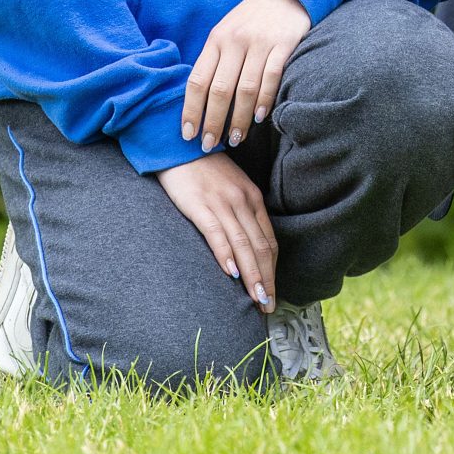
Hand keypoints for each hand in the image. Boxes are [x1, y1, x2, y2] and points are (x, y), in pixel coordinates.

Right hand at [158, 153, 277, 310]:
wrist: (180, 148)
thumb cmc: (203, 173)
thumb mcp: (229, 191)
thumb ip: (239, 215)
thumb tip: (244, 248)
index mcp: (253, 200)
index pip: (269, 242)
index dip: (272, 270)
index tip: (272, 292)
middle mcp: (244, 202)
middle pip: (261, 248)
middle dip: (266, 279)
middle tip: (268, 305)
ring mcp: (224, 204)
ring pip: (244, 245)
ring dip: (252, 276)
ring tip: (256, 299)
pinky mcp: (201, 206)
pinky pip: (217, 234)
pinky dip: (227, 256)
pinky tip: (232, 274)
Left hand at [182, 0, 309, 151]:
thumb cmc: (250, 21)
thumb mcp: (225, 33)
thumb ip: (214, 61)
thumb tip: (199, 102)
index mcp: (216, 40)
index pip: (197, 81)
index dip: (191, 110)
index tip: (188, 134)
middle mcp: (235, 41)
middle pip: (219, 90)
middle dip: (213, 121)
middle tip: (210, 144)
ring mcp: (260, 42)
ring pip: (245, 88)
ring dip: (239, 118)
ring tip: (236, 139)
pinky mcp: (284, 43)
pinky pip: (272, 77)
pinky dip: (264, 100)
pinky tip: (260, 117)